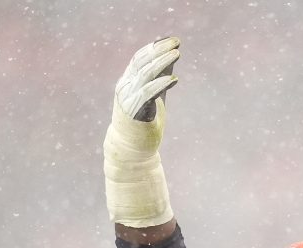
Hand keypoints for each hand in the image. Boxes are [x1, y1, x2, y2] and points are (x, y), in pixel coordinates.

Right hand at [104, 38, 180, 227]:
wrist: (131, 151)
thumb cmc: (145, 124)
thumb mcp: (155, 98)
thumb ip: (160, 80)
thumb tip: (172, 60)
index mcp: (128, 81)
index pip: (139, 58)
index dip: (155, 47)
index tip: (173, 40)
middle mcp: (125, 87)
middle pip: (142, 62)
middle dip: (160, 51)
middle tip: (177, 43)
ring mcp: (127, 99)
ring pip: (144, 75)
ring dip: (162, 63)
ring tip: (177, 55)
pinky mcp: (134, 112)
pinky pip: (148, 94)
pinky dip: (160, 85)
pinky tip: (174, 79)